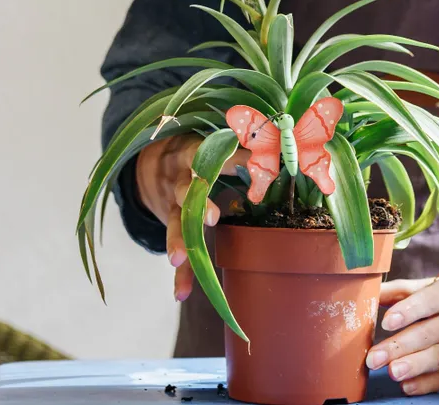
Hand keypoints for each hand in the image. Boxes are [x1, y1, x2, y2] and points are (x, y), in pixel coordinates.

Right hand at [134, 134, 247, 301]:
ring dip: (177, 241)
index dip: (230, 161)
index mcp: (194, 155)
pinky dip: (179, 275)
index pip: (211, 155)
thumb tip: (285, 152)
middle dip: (200, 204)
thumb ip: (244, 151)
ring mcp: (171, 204)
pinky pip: (176, 251)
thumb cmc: (200, 154)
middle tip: (213, 218)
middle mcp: (180, 180)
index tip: (250, 166)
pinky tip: (181, 294)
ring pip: (174, 222)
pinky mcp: (171, 225)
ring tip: (177, 258)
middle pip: (187, 191)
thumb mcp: (213, 145)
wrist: (153, 161)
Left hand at [366, 278, 438, 395]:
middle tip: (374, 358)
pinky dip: (427, 383)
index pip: (429, 301)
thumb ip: (400, 291)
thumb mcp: (428, 289)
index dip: (408, 311)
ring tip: (391, 372)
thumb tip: (370, 293)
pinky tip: (407, 385)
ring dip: (413, 366)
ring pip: (438, 356)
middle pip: (429, 333)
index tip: (386, 322)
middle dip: (400, 346)